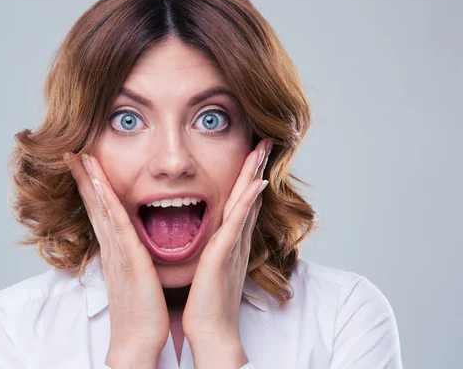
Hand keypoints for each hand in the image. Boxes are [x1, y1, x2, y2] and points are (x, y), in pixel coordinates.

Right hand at [66, 152, 168, 367]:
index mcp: (114, 249)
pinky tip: (99, 182)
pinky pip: (115, 223)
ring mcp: (117, 251)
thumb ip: (130, 256)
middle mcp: (110, 246)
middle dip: (82, 176)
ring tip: (80, 156)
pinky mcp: (128, 258)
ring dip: (90, 180)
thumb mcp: (133, 276)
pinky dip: (106, 201)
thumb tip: (130, 245)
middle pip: (93, 204)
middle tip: (71, 152)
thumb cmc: (140, 310)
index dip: (90, 186)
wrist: (137, 339)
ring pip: (101, 208)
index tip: (83, 164)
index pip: (99, 210)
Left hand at [182, 139, 271, 367]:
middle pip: (250, 196)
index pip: (242, 203)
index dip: (248, 178)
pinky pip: (238, 223)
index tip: (252, 155)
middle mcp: (236, 240)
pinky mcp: (225, 254)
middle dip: (257, 168)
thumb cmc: (207, 302)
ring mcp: (233, 245)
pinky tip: (257, 184)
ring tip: (263, 150)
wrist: (211, 330)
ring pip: (247, 202)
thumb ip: (214, 250)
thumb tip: (212, 238)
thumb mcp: (210, 268)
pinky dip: (248, 202)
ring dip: (255, 175)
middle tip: (265, 142)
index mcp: (229, 242)